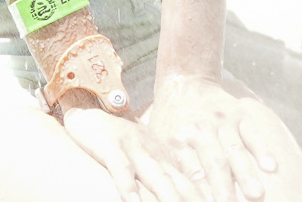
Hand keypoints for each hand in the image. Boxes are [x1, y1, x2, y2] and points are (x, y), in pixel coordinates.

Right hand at [59, 101, 206, 201]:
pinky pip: (122, 170)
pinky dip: (128, 187)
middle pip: (181, 185)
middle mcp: (156, 156)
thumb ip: (167, 179)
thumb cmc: (121, 142)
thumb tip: (188, 195)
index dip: (209, 197)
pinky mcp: (113, 148)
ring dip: (170, 197)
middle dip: (197, 201)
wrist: (92, 109)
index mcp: (167, 160)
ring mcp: (136, 150)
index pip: (194, 185)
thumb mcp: (148, 160)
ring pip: (156, 179)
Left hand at [144, 75, 281, 200]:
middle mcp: (200, 130)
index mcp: (178, 140)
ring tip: (255, 194)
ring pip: (236, 150)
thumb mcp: (160, 141)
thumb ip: (172, 167)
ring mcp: (222, 121)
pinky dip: (262, 149)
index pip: (190, 174)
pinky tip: (271, 166)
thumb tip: (176, 195)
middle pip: (214, 164)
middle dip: (224, 189)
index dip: (199, 193)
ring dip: (246, 173)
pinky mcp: (239, 113)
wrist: (186, 82)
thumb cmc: (171, 120)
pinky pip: (253, 132)